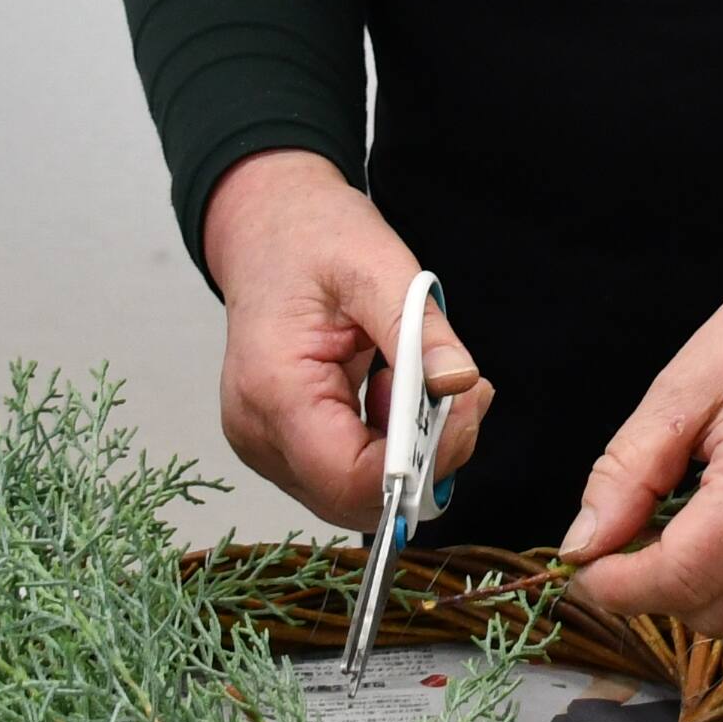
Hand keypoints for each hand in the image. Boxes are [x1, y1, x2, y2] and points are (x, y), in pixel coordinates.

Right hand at [201, 149, 488, 531]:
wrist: (267, 224)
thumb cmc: (310, 237)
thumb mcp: (376, 264)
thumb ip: (419, 329)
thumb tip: (459, 382)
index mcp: (275, 391)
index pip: (351, 478)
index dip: (419, 463)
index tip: (462, 408)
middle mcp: (260, 433)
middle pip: (355, 497)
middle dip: (424, 459)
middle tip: (460, 394)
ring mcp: (266, 443)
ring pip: (355, 492)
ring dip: (409, 450)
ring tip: (421, 378)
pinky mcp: (282, 441)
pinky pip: (346, 469)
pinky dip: (387, 443)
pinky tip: (395, 389)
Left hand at [563, 222, 722, 645]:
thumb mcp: (683, 387)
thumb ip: (626, 474)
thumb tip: (580, 550)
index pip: (683, 577)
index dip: (618, 587)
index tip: (585, 571)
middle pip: (715, 613)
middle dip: (658, 589)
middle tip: (639, 538)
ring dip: (708, 596)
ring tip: (697, 530)